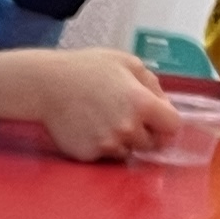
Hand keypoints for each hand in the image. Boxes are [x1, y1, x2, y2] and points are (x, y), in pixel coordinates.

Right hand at [0, 44, 182, 161]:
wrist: (46, 84)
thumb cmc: (87, 69)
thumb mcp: (126, 62)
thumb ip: (152, 83)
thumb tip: (164, 104)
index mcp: (143, 104)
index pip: (173, 127)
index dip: (166, 123)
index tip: (158, 120)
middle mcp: (129, 129)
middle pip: (152, 144)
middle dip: (145, 133)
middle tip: (126, 117)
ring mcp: (109, 145)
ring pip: (128, 151)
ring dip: (122, 141)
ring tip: (103, 120)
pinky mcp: (90, 156)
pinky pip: (105, 156)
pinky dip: (100, 145)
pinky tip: (88, 127)